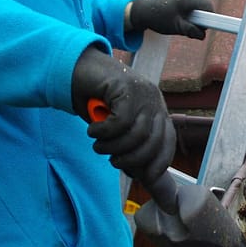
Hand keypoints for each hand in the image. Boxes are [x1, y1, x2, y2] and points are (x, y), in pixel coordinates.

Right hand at [71, 47, 175, 185]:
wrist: (77, 69)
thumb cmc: (96, 101)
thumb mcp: (117, 126)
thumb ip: (130, 144)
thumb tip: (141, 174)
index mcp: (156, 109)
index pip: (168, 140)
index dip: (160, 161)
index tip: (146, 177)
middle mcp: (154, 100)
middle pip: (154, 141)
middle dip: (132, 159)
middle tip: (113, 161)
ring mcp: (142, 92)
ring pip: (136, 134)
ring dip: (113, 147)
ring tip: (98, 145)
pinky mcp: (126, 87)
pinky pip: (120, 122)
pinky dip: (104, 132)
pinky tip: (93, 130)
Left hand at [129, 0, 213, 39]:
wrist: (142, 11)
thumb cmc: (157, 19)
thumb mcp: (176, 28)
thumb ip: (191, 31)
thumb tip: (203, 35)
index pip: (207, 6)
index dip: (210, 17)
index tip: (211, 26)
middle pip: (203, 7)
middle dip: (200, 19)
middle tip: (191, 29)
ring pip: (198, 7)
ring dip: (194, 17)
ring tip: (182, 23)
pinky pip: (192, 5)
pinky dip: (189, 13)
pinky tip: (179, 18)